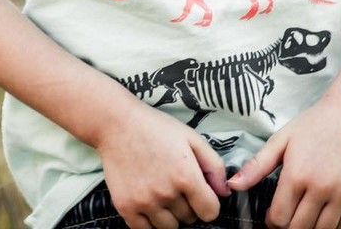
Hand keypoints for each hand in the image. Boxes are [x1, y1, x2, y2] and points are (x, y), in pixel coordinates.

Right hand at [95, 100, 227, 228]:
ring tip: (160, 191)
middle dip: (186, 204)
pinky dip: (150, 221)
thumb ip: (214, 165)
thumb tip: (225, 192)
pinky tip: (148, 201)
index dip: (207, 203)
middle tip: (174, 183)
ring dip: (169, 214)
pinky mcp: (125, 207)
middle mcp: (166, 193)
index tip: (199, 193)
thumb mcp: (190, 137)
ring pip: (169, 227)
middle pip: (189, 218)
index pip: (210, 212)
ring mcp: (144, 202)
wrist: (116, 122)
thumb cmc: (155, 127)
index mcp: (186, 176)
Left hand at [228, 95, 340, 228]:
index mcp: (297, 174)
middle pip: (300, 228)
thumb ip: (257, 166)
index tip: (271, 216)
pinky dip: (331, 226)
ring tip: (303, 216)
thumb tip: (233, 186)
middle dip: (288, 227)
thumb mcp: (280, 140)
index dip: (272, 221)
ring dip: (309, 228)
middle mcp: (321, 187)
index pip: (280, 217)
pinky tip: (321, 214)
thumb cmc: (312, 126)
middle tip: (286, 217)